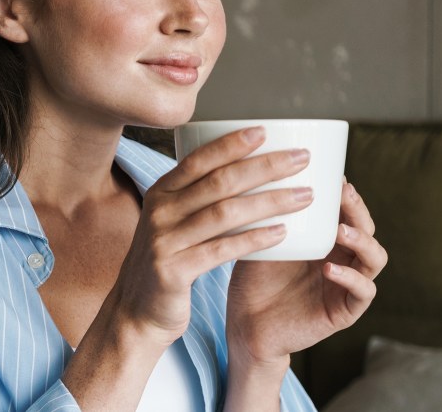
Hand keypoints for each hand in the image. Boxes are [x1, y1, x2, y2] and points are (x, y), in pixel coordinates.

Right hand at [106, 126, 314, 346]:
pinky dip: (255, 240)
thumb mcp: (172, 223)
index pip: (198, 159)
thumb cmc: (166, 262)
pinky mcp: (174, 270)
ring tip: (305, 196)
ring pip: (225, 213)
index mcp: (160, 193)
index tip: (267, 131)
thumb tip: (248, 171)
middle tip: (302, 159)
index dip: (232, 144)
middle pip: (218, 181)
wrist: (136, 310)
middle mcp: (159, 211)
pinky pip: (223, 250)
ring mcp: (164, 241)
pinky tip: (283, 233)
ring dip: (270, 201)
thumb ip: (197, 199)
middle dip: (264, 167)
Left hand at [225, 177, 387, 367]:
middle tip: (342, 193)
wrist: (245, 325)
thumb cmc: (252, 279)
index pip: (348, 211)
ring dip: (362, 241)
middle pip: (367, 227)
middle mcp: (342, 258)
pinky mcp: (345, 311)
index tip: (332, 173)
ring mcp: (347, 284)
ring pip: (374, 258)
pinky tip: (329, 270)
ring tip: (340, 230)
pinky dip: (351, 279)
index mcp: (326, 240)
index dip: (345, 192)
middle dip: (358, 209)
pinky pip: (362, 293)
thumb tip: (257, 172)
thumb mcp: (258, 239)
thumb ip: (266, 214)